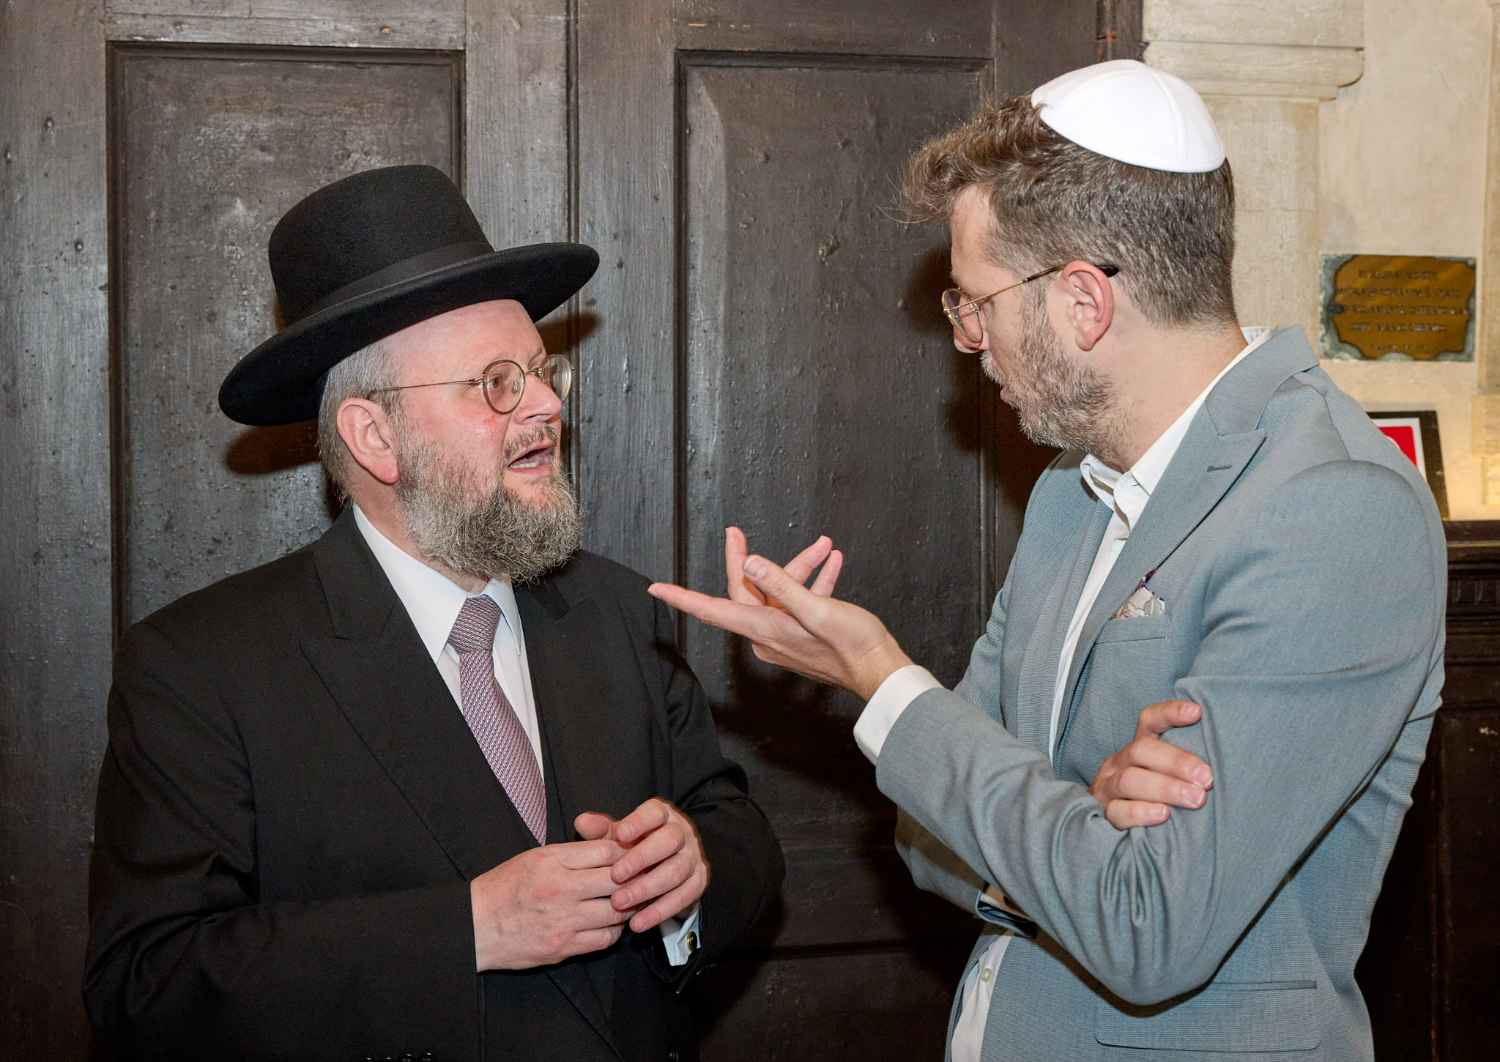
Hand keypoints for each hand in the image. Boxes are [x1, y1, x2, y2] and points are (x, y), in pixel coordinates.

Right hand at [470, 838, 630, 970]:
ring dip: (627, 907)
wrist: (475, 926)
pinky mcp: (562, 948)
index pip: (606, 851)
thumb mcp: (534, 857)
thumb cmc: (504, 887)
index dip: (626, 852)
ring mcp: (563, 921)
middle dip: (634, 879)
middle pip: (617, 880)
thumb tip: (609, 848)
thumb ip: (571, 853)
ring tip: (630, 901)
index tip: (632, 856)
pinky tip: (611, 924)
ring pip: (616, 912)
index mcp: (552, 861)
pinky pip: (604, 939)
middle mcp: (560, 889)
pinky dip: (613, 931)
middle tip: (643, 878)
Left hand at [575, 799, 708, 932]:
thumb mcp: (616, 837)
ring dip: (647, 889)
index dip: (639, 822)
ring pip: (676, 871)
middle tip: (615, 876)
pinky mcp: (698, 882)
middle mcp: (682, 832)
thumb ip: (600, 830)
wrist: (660, 868)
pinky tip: (637, 923)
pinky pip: (683, 897)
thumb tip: (582, 821)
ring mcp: (693, 857)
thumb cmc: (633, 848)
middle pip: (670, 840)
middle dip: (642, 859)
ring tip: (619, 903)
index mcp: (663, 815)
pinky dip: (660, 911)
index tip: (620, 834)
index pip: (655, 812)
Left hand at [649, 528, 910, 699]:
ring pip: (779, 593)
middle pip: (746, 591)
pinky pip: (800, 602)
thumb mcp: (816, 608)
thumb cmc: (853, 646)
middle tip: (735, 530)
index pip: (712, 609)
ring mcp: (786, 636)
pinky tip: (831, 564)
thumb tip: (751, 564)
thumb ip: (782, 584)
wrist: (881, 672)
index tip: (656, 589)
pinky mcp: (805, 635)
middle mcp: (769, 634)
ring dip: (800, 568)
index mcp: (765, 628)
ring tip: (823, 547)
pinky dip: (814, 582)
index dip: (682, 597)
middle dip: (746, 559)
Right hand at [1089, 700, 1213, 828]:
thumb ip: (1190, 765)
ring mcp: (1108, 787)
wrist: (1113, 830)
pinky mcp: (1105, 813)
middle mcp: (1120, 762)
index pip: (1150, 720)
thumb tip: (1230, 754)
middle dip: (1177, 762)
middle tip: (1207, 779)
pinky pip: (1117, 811)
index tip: (1197, 712)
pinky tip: (1164, 815)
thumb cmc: (1158, 797)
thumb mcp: (1171, 775)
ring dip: (1165, 788)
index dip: (1170, 713)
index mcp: (1139, 747)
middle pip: (1141, 750)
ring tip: (1195, 799)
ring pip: (1129, 780)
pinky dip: (1141, 812)